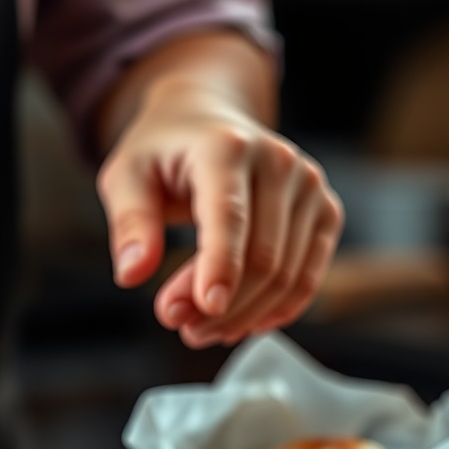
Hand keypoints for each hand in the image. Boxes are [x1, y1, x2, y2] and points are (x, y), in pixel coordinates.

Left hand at [97, 87, 343, 347]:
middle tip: (177, 324)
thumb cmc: (161, 152)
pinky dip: (276, 309)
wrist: (205, 119)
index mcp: (225, 148)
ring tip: (199, 328)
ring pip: (286, 275)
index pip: (228, 217)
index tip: (204, 310)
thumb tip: (132, 274)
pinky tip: (241, 323)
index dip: (219, 268)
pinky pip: (308, 275)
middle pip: (262, 257)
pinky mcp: (324, 209)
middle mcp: (278, 161)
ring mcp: (309, 185)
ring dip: (243, 315)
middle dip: (220, 305)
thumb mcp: (125, 177)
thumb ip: (129, 224)